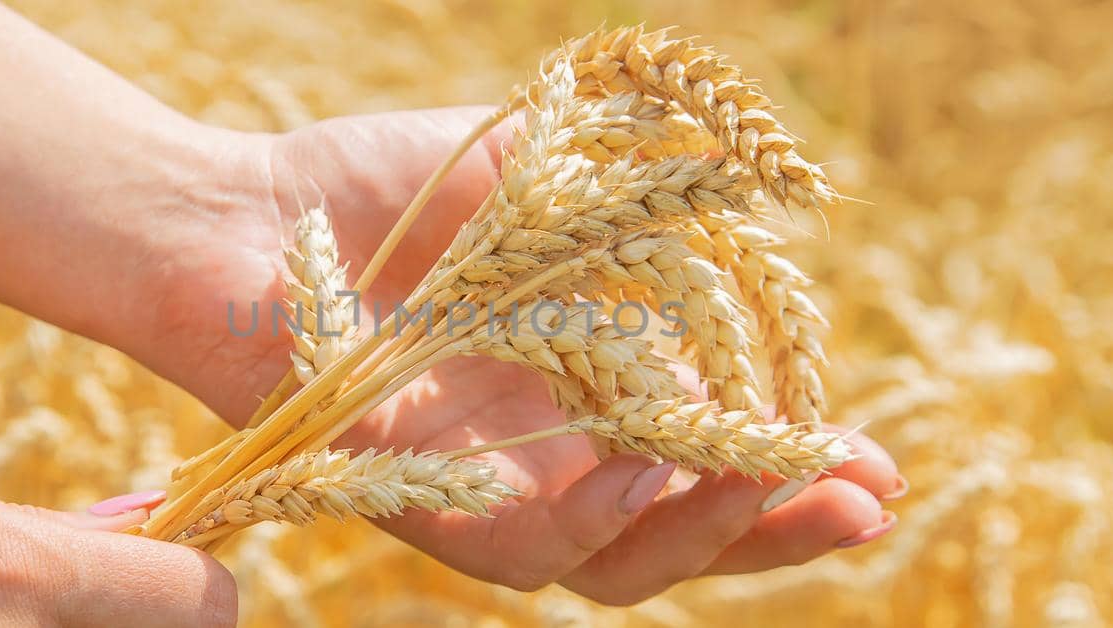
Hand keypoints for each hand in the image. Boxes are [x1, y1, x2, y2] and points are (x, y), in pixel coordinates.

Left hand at [136, 107, 905, 604]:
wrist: (237, 215)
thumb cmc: (373, 191)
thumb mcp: (528, 173)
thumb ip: (625, 189)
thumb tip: (744, 188)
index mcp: (581, 393)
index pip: (704, 458)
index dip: (790, 468)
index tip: (875, 455)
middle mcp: (542, 457)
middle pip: (677, 533)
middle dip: (777, 524)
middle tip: (866, 499)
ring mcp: (481, 486)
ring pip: (611, 563)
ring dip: (700, 529)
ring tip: (769, 478)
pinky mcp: (416, 500)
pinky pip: (516, 545)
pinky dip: (590, 513)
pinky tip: (646, 459)